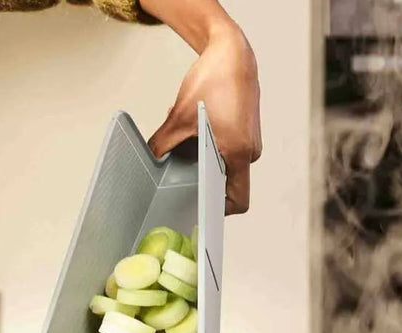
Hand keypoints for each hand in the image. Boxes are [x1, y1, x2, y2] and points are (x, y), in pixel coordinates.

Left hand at [146, 8, 261, 214]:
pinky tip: (198, 130)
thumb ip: (162, 144)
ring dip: (205, 160)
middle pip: (227, 184)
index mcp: (238, 153)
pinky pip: (228, 151)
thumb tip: (150, 162)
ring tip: (191, 141)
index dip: (219, 211)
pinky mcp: (247, 133)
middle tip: (184, 172)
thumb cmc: (214, 80)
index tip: (200, 210)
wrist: (233, 52)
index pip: (238, 201)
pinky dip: (211, 146)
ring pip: (225, 166)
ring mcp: (251, 142)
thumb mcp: (179, 117)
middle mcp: (250, 151)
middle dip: (203, 180)